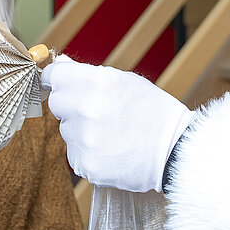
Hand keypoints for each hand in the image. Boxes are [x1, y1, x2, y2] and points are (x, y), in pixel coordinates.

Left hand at [41, 56, 191, 191]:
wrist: (174, 150)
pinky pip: (75, 154)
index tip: (61, 84)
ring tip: (110, 134)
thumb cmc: (153, 112)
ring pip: (66, 131)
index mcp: (97, 82)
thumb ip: (87, 74)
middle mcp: (87, 109)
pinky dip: (88, 154)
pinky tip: (110, 151)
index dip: (57, 79)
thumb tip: (59, 65)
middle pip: (56, 104)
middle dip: (71, 106)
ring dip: (80, 131)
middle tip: (97, 112)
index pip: (55, 76)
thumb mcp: (125, 81)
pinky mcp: (86, 164)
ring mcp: (85, 139)